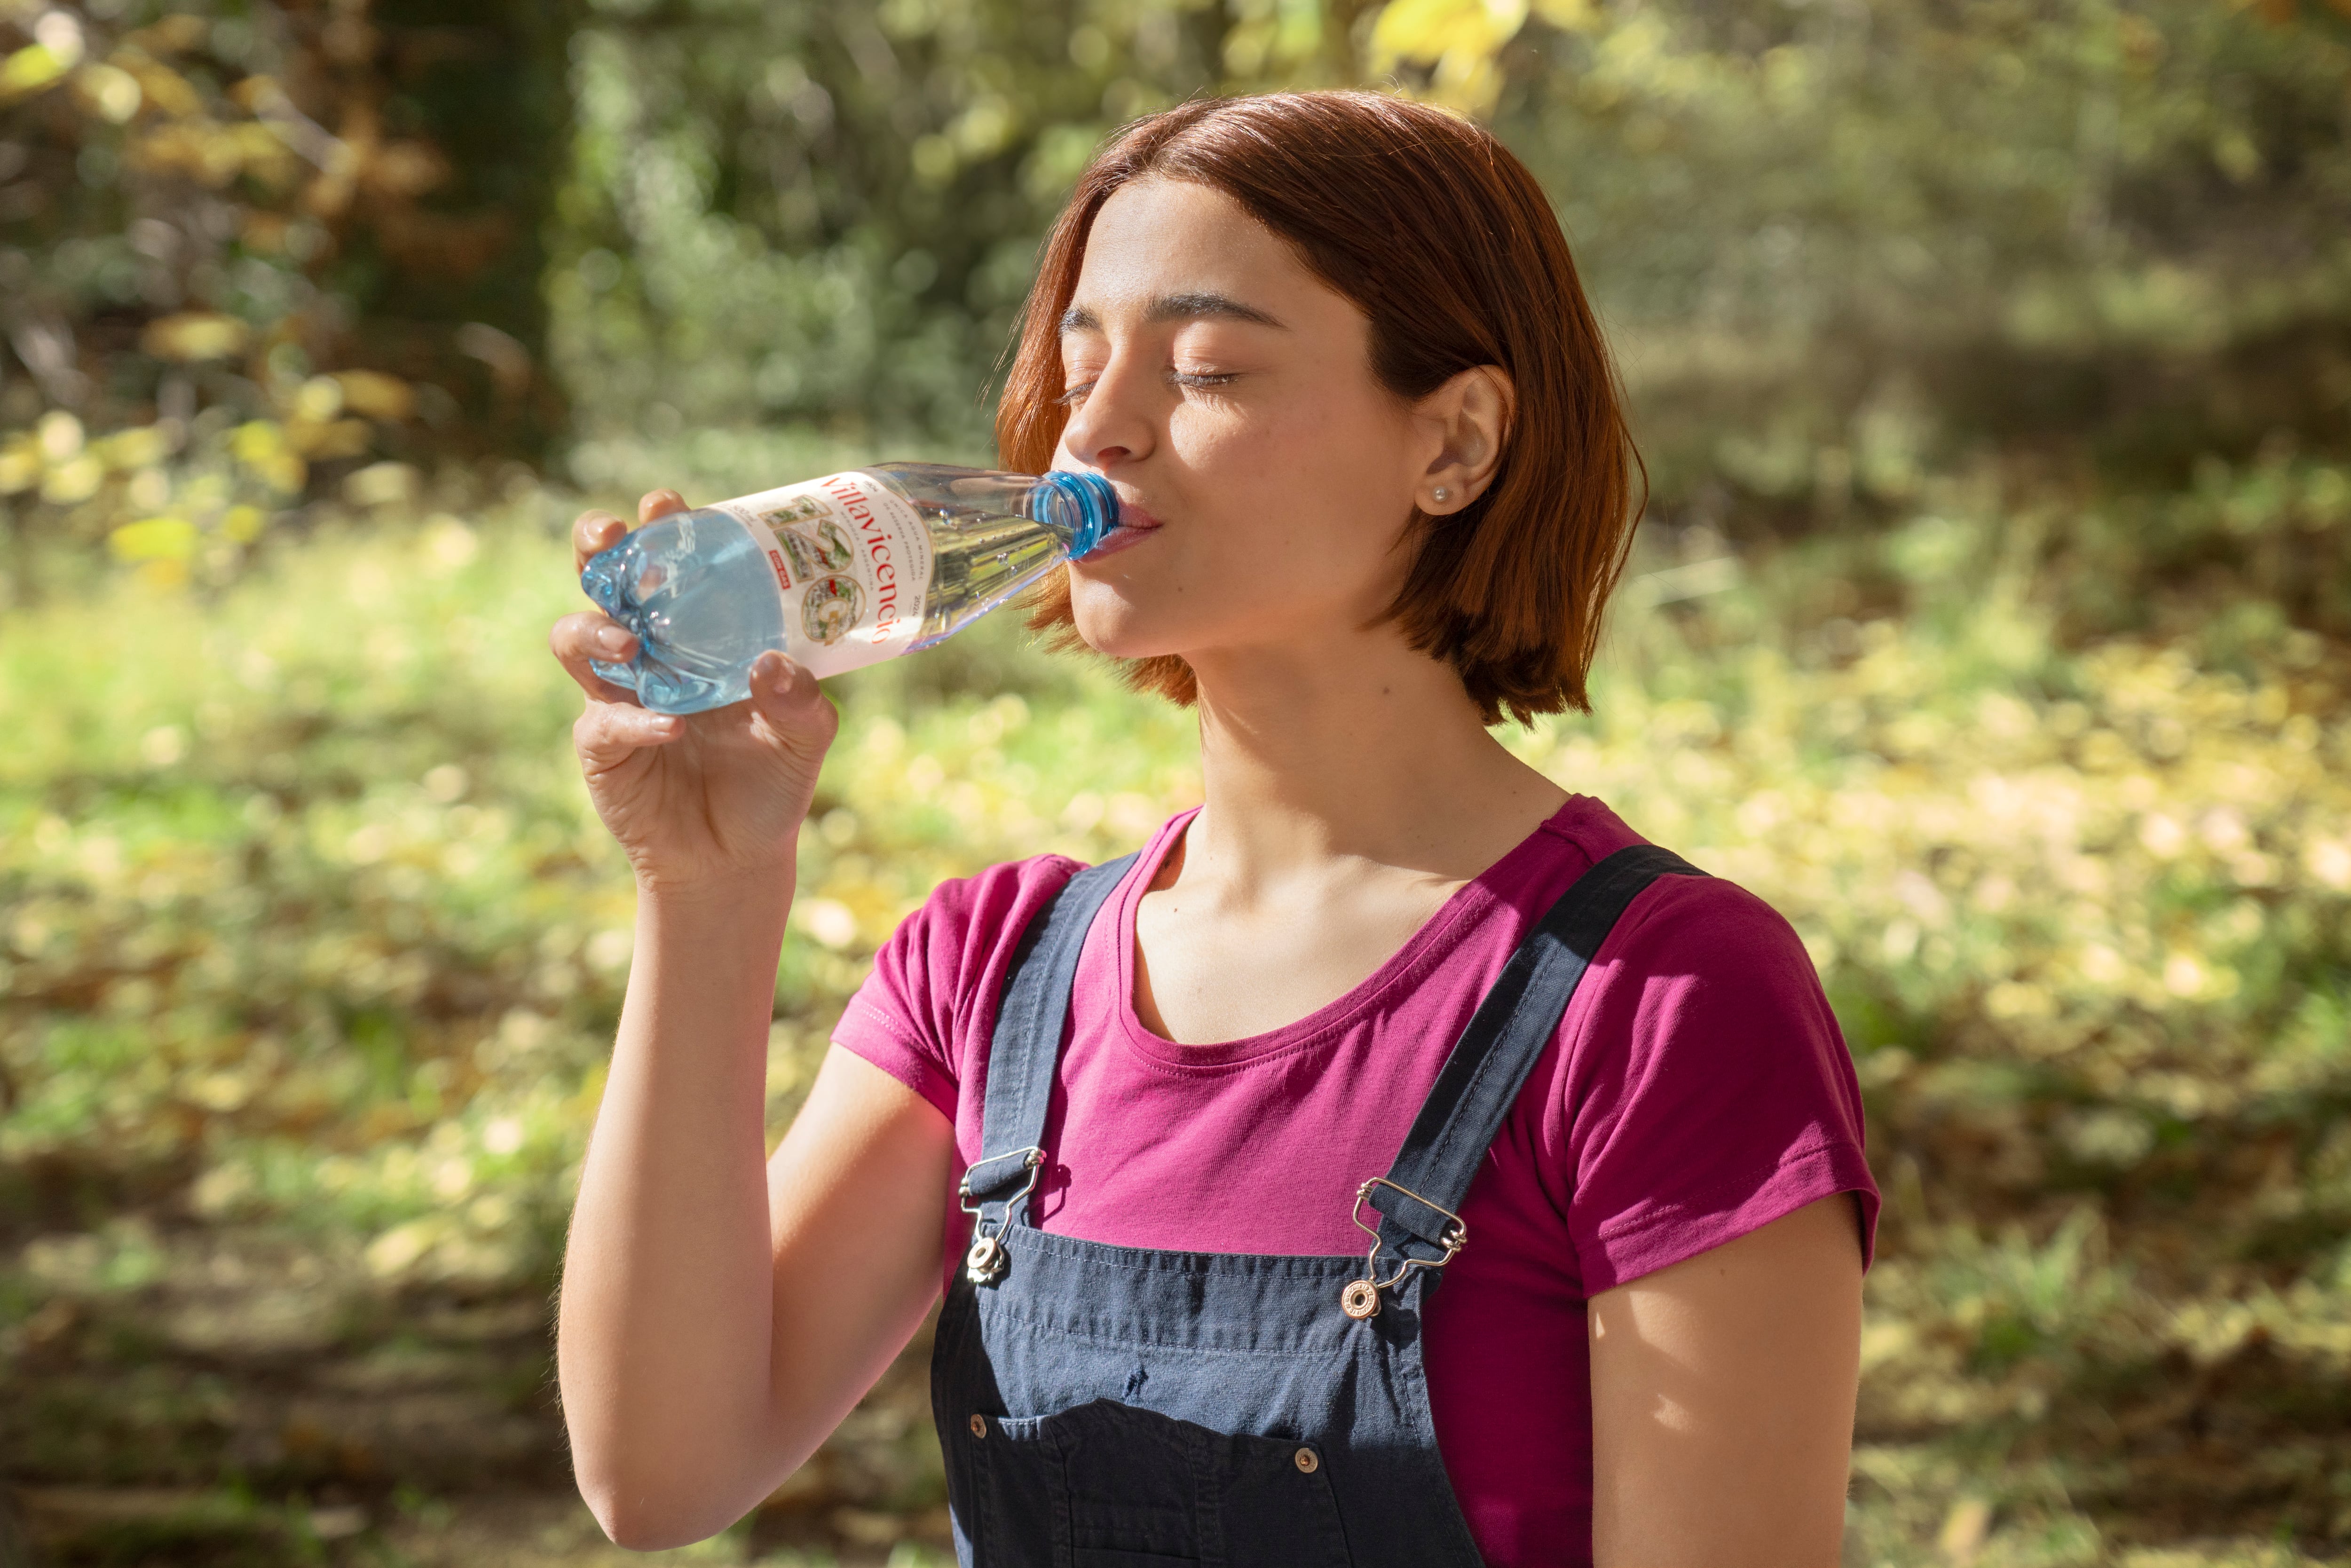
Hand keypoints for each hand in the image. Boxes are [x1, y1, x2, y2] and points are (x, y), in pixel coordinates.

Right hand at [550, 490, 839, 898]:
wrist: (736, 854)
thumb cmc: (771, 778)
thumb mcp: (806, 737)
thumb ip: (801, 701)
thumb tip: (774, 665)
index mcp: (700, 631)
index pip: (672, 564)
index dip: (663, 528)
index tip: (668, 504)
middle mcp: (651, 650)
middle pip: (603, 580)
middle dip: (597, 549)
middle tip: (612, 536)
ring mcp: (617, 693)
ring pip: (575, 637)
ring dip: (597, 632)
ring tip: (632, 647)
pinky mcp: (602, 743)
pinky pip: (603, 719)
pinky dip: (634, 720)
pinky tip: (670, 729)